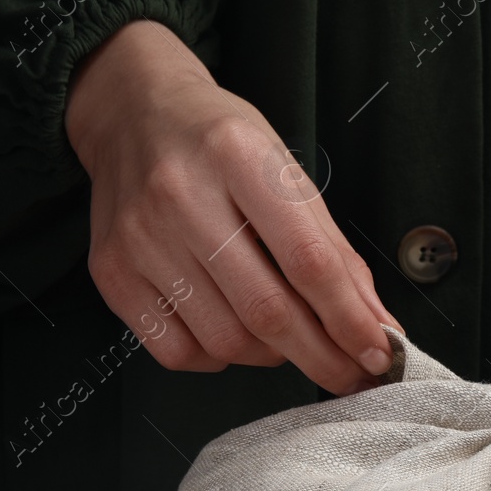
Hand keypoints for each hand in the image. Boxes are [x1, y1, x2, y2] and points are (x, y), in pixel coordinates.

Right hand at [65, 19, 402, 395]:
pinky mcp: (111, 272)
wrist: (132, 115)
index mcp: (238, 156)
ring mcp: (139, 238)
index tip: (379, 353)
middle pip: (266, 310)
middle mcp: (180, 196)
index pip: (308, 260)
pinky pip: (178, 351)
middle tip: (352, 376)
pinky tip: (232, 330)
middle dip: (322, 357)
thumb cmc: (220, 145)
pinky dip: (220, 358)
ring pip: (225, 340)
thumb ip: (333, 249)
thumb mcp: (285, 171)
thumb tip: (374, 323)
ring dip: (272, 355)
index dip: (349, 319)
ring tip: (286, 334)